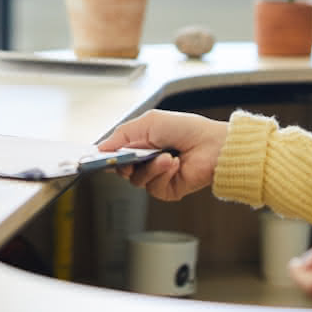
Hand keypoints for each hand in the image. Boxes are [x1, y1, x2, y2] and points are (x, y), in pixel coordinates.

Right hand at [94, 110, 227, 201]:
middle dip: (125, 163)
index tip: (98, 157)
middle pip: (121, 170)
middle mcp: (146, 160)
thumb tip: (101, 147)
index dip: (107, 156)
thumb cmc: (186, 128)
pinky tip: (174, 164)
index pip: (116, 153)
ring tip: (165, 156)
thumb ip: (121, 134)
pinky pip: (153, 188)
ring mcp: (156, 176)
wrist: (212, 145)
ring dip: (150, 167)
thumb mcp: (148, 122)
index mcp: (141, 143)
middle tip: (131, 156)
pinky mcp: (167, 190)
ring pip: (136, 181)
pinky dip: (162, 174)